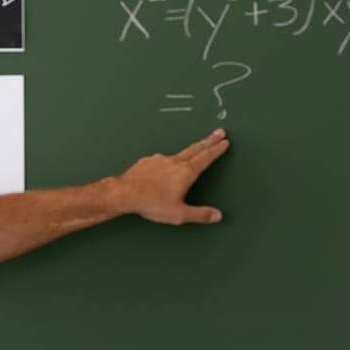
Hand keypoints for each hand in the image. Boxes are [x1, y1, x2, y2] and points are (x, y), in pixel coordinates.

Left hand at [113, 128, 228, 224]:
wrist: (125, 193)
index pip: (206, 157)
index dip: (216, 149)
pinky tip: (165, 166)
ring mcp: (159, 160)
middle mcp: (174, 162)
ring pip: (179, 153)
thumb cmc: (151, 203)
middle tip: (218, 132)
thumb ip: (200, 214)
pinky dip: (168, 161)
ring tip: (195, 149)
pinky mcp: (147, 162)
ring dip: (190, 149)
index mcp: (185, 173)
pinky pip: (161, 160)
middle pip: (196, 148)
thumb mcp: (180, 214)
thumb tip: (217, 216)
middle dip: (209, 140)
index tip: (224, 142)